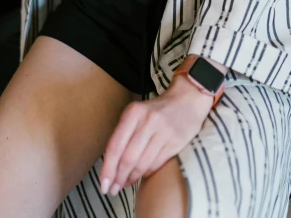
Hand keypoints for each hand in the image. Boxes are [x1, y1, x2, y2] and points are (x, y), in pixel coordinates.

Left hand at [100, 74, 213, 195]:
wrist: (187, 100)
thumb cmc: (156, 111)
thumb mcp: (137, 114)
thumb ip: (124, 134)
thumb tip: (110, 165)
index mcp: (133, 113)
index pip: (115, 146)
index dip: (108, 168)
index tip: (103, 185)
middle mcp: (148, 121)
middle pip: (128, 158)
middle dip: (118, 177)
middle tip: (113, 190)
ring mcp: (163, 132)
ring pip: (142, 164)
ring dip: (132, 178)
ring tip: (125, 184)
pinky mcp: (176, 142)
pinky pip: (157, 164)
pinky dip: (146, 174)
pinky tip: (141, 177)